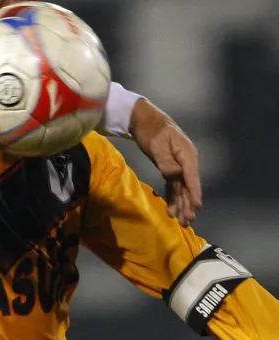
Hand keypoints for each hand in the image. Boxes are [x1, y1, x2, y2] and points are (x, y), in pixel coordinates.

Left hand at [129, 98, 201, 225]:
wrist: (143, 118)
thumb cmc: (150, 129)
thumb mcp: (157, 145)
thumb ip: (166, 162)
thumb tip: (175, 176)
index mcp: (186, 154)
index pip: (192, 177)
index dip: (194, 193)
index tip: (196, 207)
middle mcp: (186, 160)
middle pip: (189, 185)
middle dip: (189, 204)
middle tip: (188, 221)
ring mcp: (179, 164)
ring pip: (182, 187)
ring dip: (182, 203)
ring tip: (182, 220)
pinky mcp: (170, 166)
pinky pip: (174, 184)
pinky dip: (173, 195)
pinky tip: (173, 207)